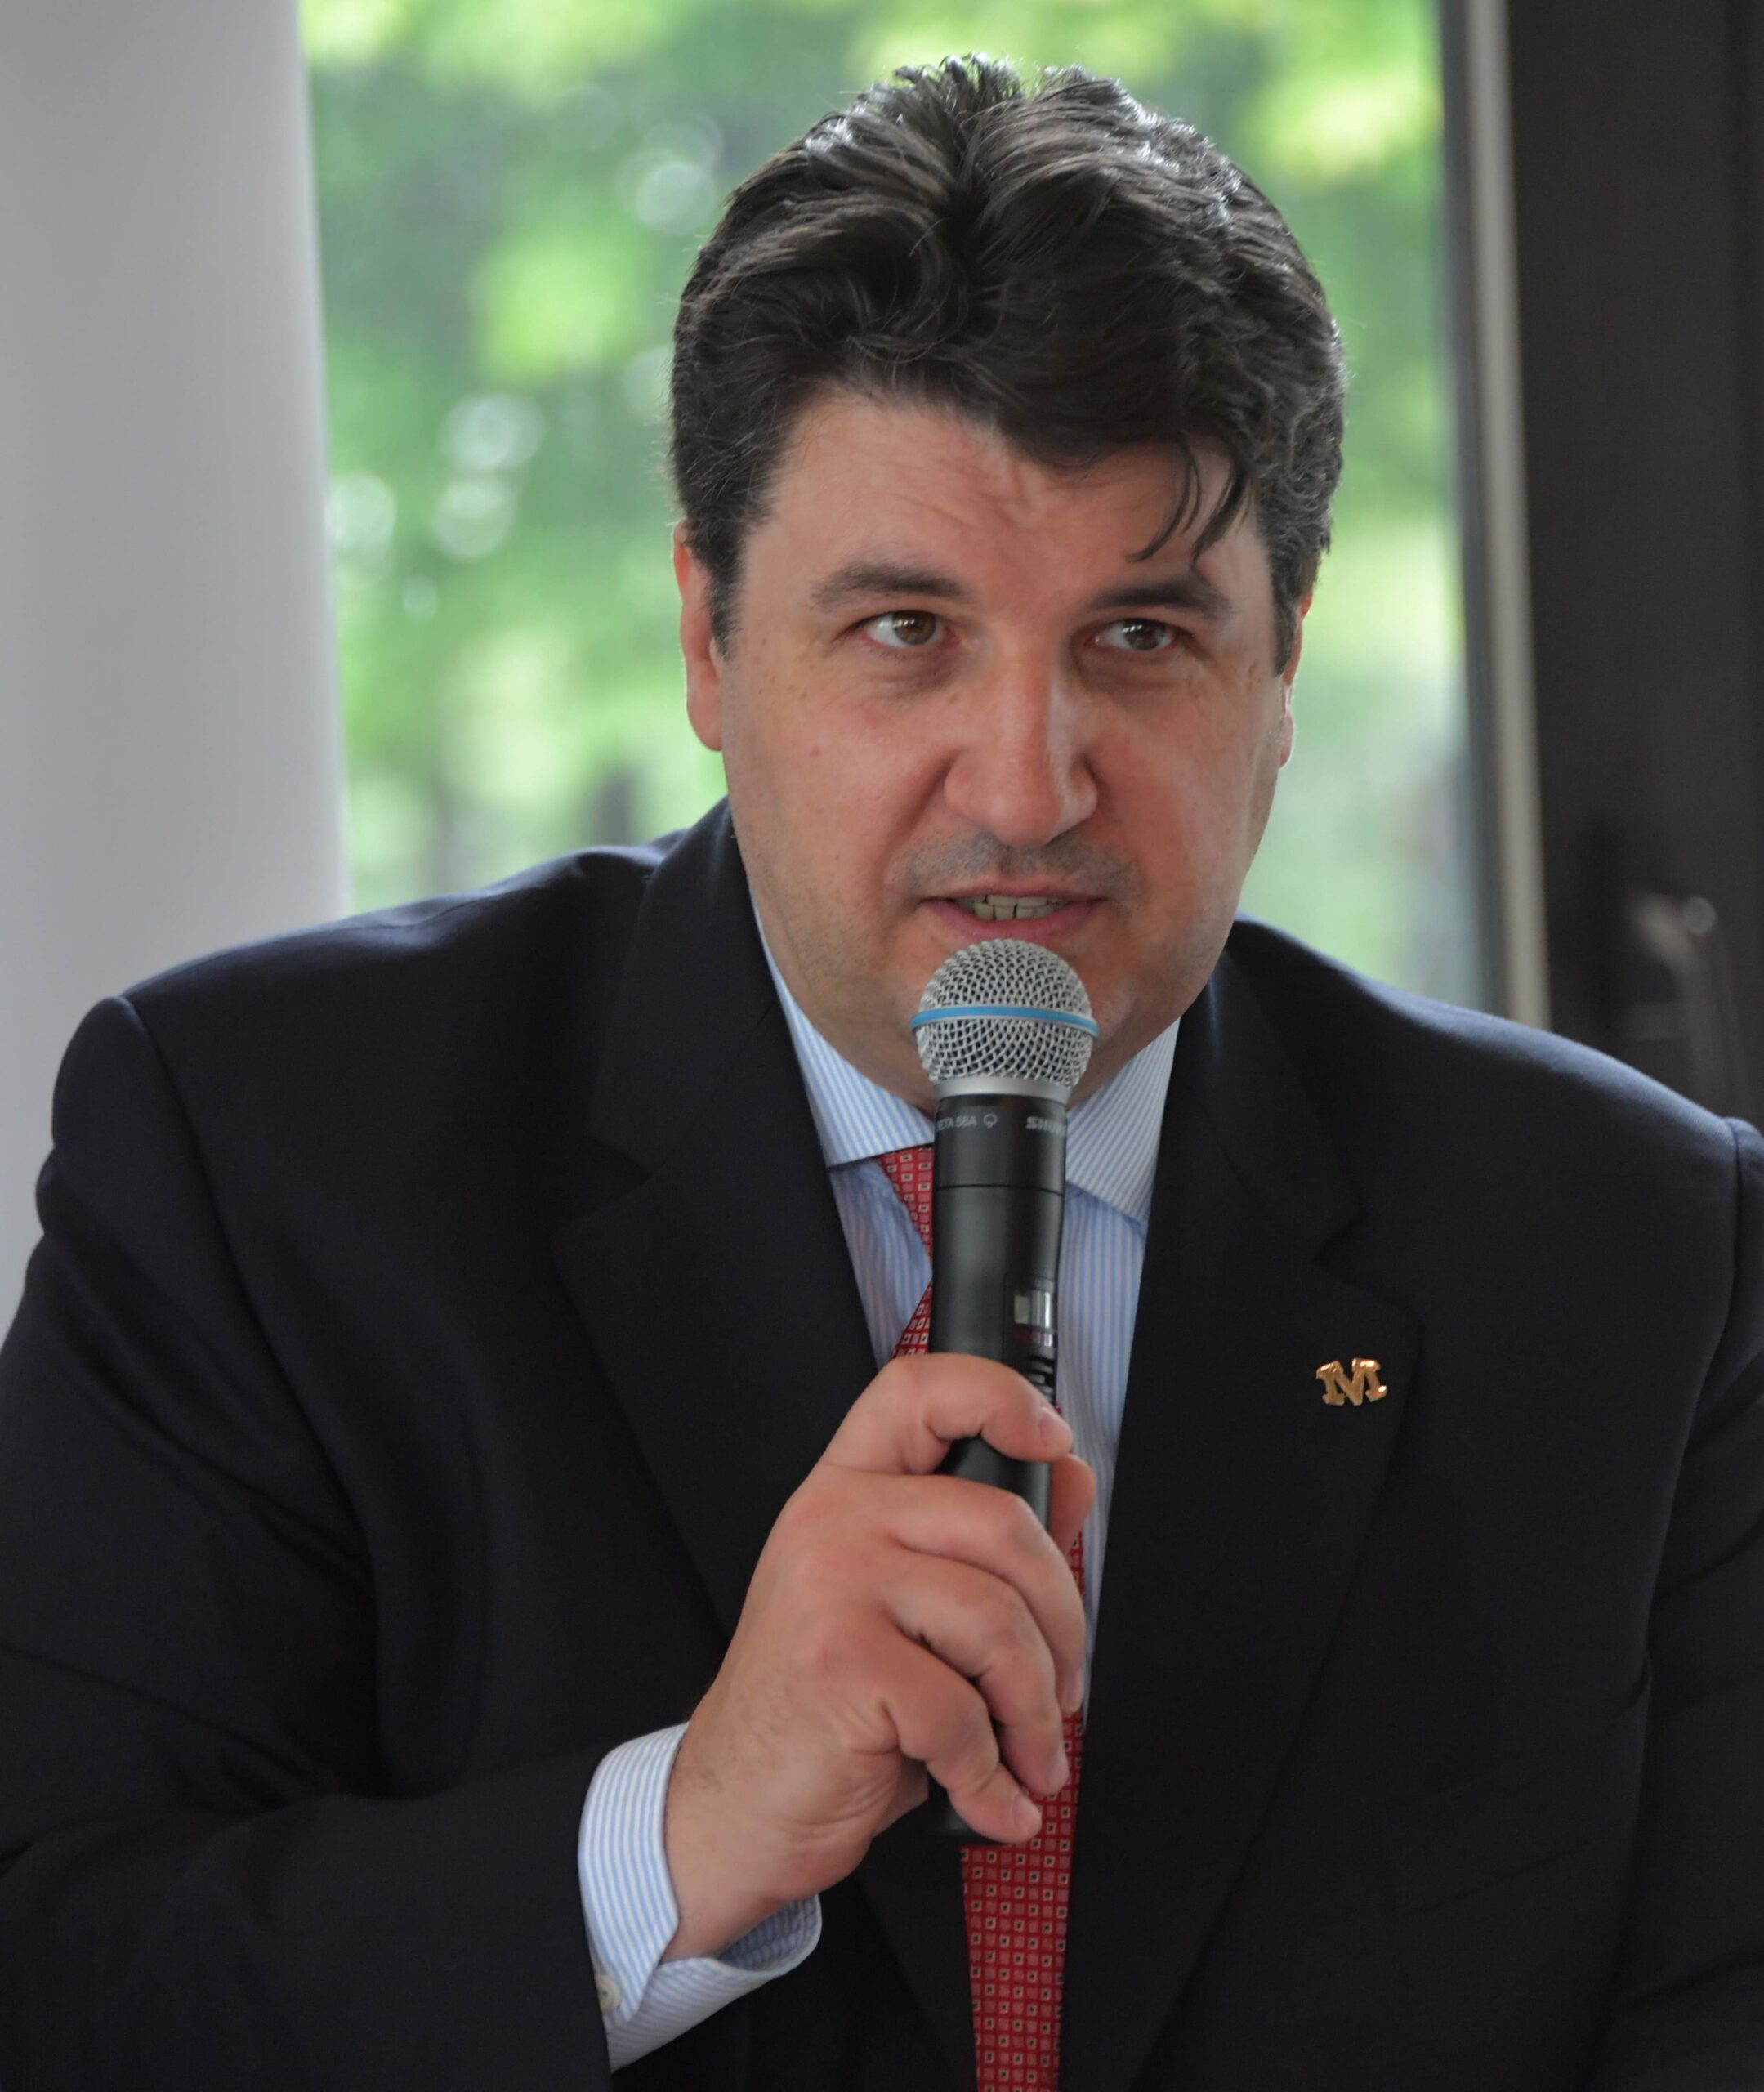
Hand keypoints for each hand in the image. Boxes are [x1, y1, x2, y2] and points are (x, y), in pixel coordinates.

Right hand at [661, 1352, 1093, 1959]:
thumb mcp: (902, 1609)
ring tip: (1031, 1756)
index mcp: (847, 1490)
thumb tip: (1073, 1479)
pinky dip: (992, 1777)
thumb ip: (982, 1543)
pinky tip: (988, 1798)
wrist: (735, 1803)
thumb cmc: (825, 1706)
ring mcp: (832, 1586)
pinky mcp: (842, 1663)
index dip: (999, 1394)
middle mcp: (833, 1519)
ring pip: (997, 1622)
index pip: (919, 1391)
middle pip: (1002, 1523)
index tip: (1050, 1438)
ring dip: (1035, 1712)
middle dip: (1063, 1623)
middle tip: (1062, 1690)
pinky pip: (963, 1713)